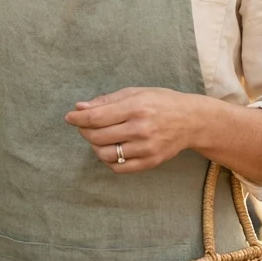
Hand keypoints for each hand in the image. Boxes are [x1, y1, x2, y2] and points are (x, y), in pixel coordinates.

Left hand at [63, 88, 206, 173]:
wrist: (192, 121)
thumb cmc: (161, 102)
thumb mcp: (136, 92)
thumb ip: (107, 100)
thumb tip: (80, 108)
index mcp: (136, 107)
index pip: (97, 117)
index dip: (78, 118)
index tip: (69, 117)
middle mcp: (141, 129)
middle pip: (98, 136)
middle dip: (84, 131)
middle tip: (84, 126)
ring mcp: (146, 148)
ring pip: (105, 154)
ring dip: (94, 146)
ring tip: (98, 137)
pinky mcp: (150, 162)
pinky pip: (119, 167)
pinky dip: (108, 160)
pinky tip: (111, 149)